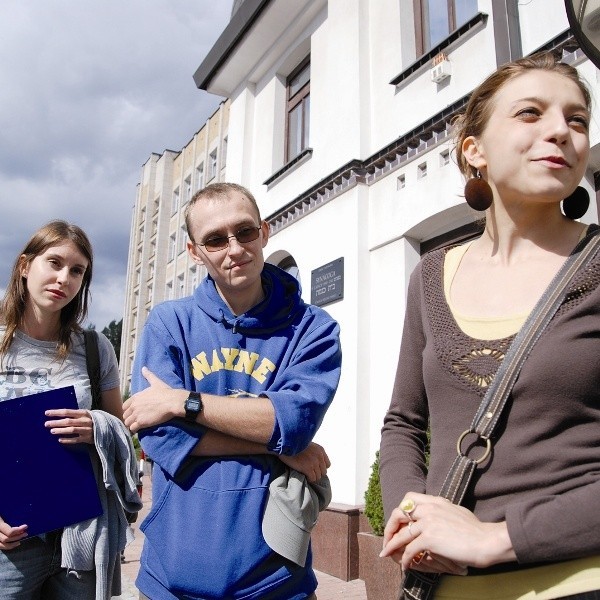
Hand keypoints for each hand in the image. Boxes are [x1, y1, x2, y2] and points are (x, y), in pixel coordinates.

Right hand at [0, 516, 26, 549]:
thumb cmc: (1, 510)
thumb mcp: (2, 515)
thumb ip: (8, 515)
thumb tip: (21, 519)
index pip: (9, 532)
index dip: (18, 530)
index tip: (26, 526)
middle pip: (7, 539)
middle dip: (18, 537)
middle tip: (25, 533)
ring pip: (2, 545)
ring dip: (13, 544)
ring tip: (20, 540)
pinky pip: (0, 546)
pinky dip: (7, 546)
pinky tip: (13, 543)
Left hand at [45, 408, 93, 443]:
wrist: (107, 428)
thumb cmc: (92, 420)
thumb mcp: (86, 415)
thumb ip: (75, 415)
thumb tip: (60, 415)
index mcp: (84, 413)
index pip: (68, 412)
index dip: (57, 412)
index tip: (47, 413)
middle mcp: (85, 421)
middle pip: (68, 421)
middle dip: (56, 422)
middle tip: (46, 424)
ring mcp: (86, 430)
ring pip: (71, 430)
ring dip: (61, 430)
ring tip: (52, 431)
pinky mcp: (87, 438)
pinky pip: (75, 440)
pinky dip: (67, 440)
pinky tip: (60, 440)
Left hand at [123, 367, 184, 432]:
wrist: (173, 402)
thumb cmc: (165, 392)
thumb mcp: (156, 382)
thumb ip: (148, 375)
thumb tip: (144, 368)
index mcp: (136, 397)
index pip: (124, 406)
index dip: (129, 410)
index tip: (135, 412)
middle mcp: (134, 406)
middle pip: (125, 415)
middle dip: (130, 418)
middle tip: (137, 420)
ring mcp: (137, 414)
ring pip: (127, 423)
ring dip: (132, 424)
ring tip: (138, 425)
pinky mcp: (141, 422)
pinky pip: (133, 428)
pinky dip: (135, 430)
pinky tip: (140, 429)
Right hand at [279, 442, 330, 481]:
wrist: (287, 443)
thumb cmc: (295, 443)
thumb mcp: (308, 444)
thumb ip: (314, 451)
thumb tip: (315, 461)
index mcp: (320, 450)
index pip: (327, 464)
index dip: (321, 467)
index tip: (315, 468)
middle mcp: (319, 456)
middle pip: (323, 472)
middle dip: (317, 473)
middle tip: (310, 473)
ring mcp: (314, 462)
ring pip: (318, 476)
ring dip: (313, 477)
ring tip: (307, 475)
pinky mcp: (307, 468)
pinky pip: (312, 478)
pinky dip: (309, 479)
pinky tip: (304, 476)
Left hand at [380, 493, 513, 572]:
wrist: (486, 541)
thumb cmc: (476, 530)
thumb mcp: (456, 511)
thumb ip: (442, 511)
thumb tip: (434, 515)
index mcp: (435, 501)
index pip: (409, 498)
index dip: (400, 510)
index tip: (398, 522)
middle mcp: (429, 509)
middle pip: (398, 514)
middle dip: (390, 528)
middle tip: (387, 539)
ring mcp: (428, 523)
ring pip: (401, 534)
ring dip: (391, 546)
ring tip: (386, 554)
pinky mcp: (429, 538)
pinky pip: (410, 550)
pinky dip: (405, 559)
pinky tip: (405, 566)